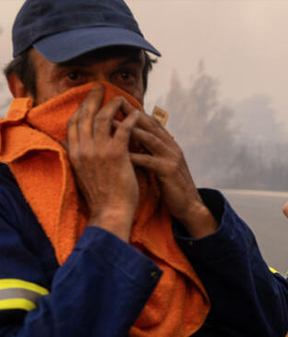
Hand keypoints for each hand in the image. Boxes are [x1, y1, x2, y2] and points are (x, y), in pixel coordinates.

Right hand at [67, 84, 140, 240]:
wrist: (111, 211)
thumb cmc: (100, 194)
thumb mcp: (80, 172)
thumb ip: (73, 154)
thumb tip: (63, 140)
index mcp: (74, 153)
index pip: (74, 123)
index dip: (81, 108)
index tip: (88, 98)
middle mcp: (83, 149)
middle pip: (85, 115)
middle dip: (93, 98)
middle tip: (100, 86)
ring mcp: (98, 151)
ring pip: (103, 119)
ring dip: (112, 105)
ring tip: (121, 97)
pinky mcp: (116, 155)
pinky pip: (123, 129)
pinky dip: (129, 119)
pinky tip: (136, 113)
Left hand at [123, 100, 217, 238]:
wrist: (189, 205)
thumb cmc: (171, 186)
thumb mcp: (162, 164)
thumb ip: (151, 151)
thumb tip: (133, 140)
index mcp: (170, 144)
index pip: (151, 122)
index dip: (135, 111)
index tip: (117, 101)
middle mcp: (172, 147)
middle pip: (150, 125)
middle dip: (131, 113)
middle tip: (113, 103)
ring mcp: (172, 158)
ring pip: (149, 138)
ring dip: (129, 130)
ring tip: (110, 124)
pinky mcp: (169, 171)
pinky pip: (149, 160)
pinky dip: (134, 155)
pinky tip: (119, 153)